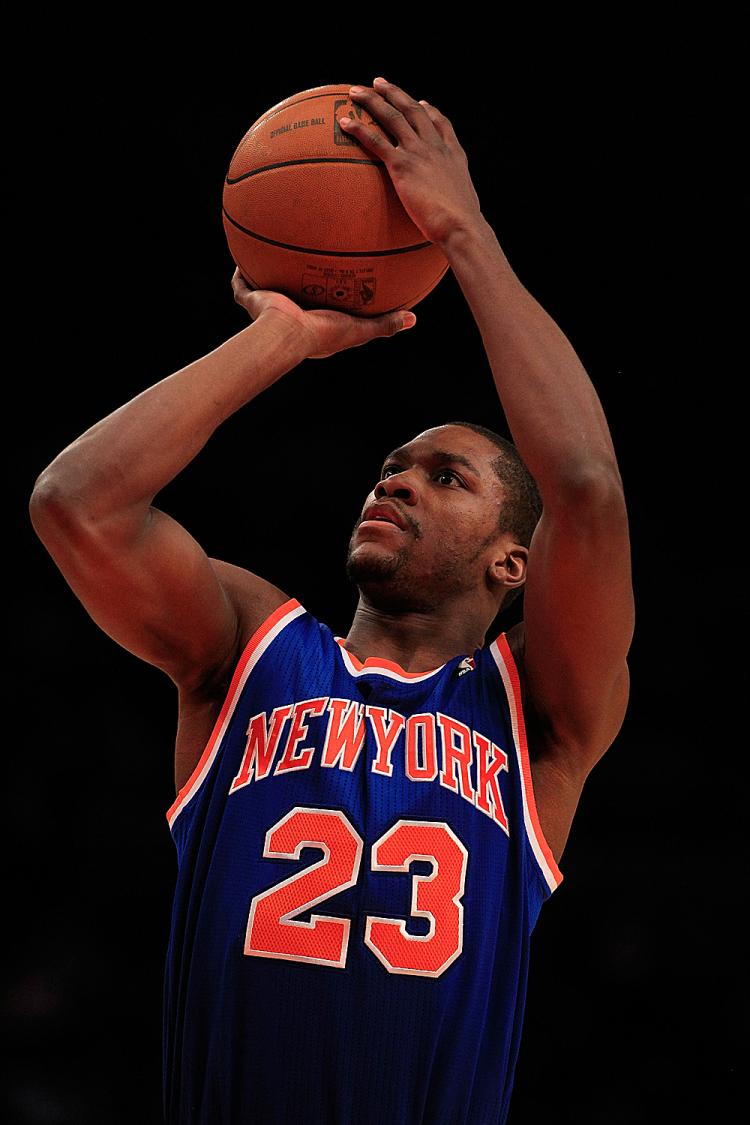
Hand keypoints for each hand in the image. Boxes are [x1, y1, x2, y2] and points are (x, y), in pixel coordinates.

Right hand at [230, 268, 414, 359]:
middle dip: (295, 282)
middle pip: (292, 295)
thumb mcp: (359, 328)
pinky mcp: (251, 300)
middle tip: (302, 265)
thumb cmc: (322, 334)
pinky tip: (241, 255)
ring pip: (264, 289)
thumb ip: (385, 324)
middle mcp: (289, 315)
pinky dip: (240, 273)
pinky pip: (242, 284)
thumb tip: (413, 319)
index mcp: (312, 325)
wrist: (287, 333)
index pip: (320, 308)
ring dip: (266, 275)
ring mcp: (267, 308)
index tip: (335, 283)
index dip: (326, 297)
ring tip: (269, 254)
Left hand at [339, 77, 482, 246]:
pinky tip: (344, 122)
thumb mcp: (465, 208)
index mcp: (453, 155)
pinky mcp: (402, 165)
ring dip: (372, 101)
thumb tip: (454, 224)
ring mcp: (419, 152)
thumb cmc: (463, 227)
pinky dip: (359, 128)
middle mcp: (435, 147)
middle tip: (379, 83)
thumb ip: (456, 206)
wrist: (460, 224)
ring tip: (355, 92)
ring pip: (392, 117)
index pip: (442, 125)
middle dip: (395, 94)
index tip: (421, 103)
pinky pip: (376, 141)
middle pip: (413, 111)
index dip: (430, 111)